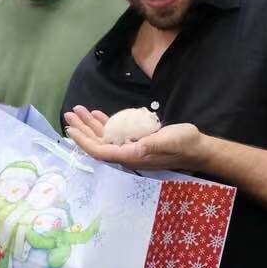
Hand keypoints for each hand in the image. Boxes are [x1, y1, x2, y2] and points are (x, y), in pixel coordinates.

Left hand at [63, 105, 207, 171]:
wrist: (197, 148)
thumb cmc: (184, 143)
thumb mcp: (169, 141)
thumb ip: (152, 144)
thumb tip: (136, 148)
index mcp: (131, 156)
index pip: (100, 151)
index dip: (84, 141)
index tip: (71, 130)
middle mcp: (127, 153)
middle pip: (98, 143)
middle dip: (82, 130)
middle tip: (69, 115)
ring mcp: (131, 147)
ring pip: (104, 137)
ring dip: (90, 125)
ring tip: (78, 111)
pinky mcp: (136, 140)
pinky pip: (115, 133)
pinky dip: (104, 123)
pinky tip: (96, 114)